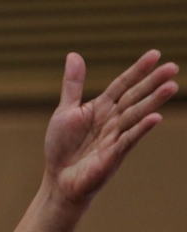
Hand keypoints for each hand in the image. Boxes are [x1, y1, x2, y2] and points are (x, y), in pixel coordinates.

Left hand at [44, 50, 178, 206]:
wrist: (58, 178)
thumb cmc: (62, 146)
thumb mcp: (65, 111)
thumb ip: (73, 85)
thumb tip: (73, 54)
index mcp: (101, 108)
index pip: (122, 85)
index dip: (137, 70)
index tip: (155, 54)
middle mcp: (112, 120)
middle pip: (134, 97)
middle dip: (153, 82)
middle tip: (173, 67)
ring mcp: (115, 137)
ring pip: (136, 115)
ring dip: (153, 101)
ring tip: (172, 86)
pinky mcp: (114, 155)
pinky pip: (129, 139)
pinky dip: (141, 129)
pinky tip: (155, 118)